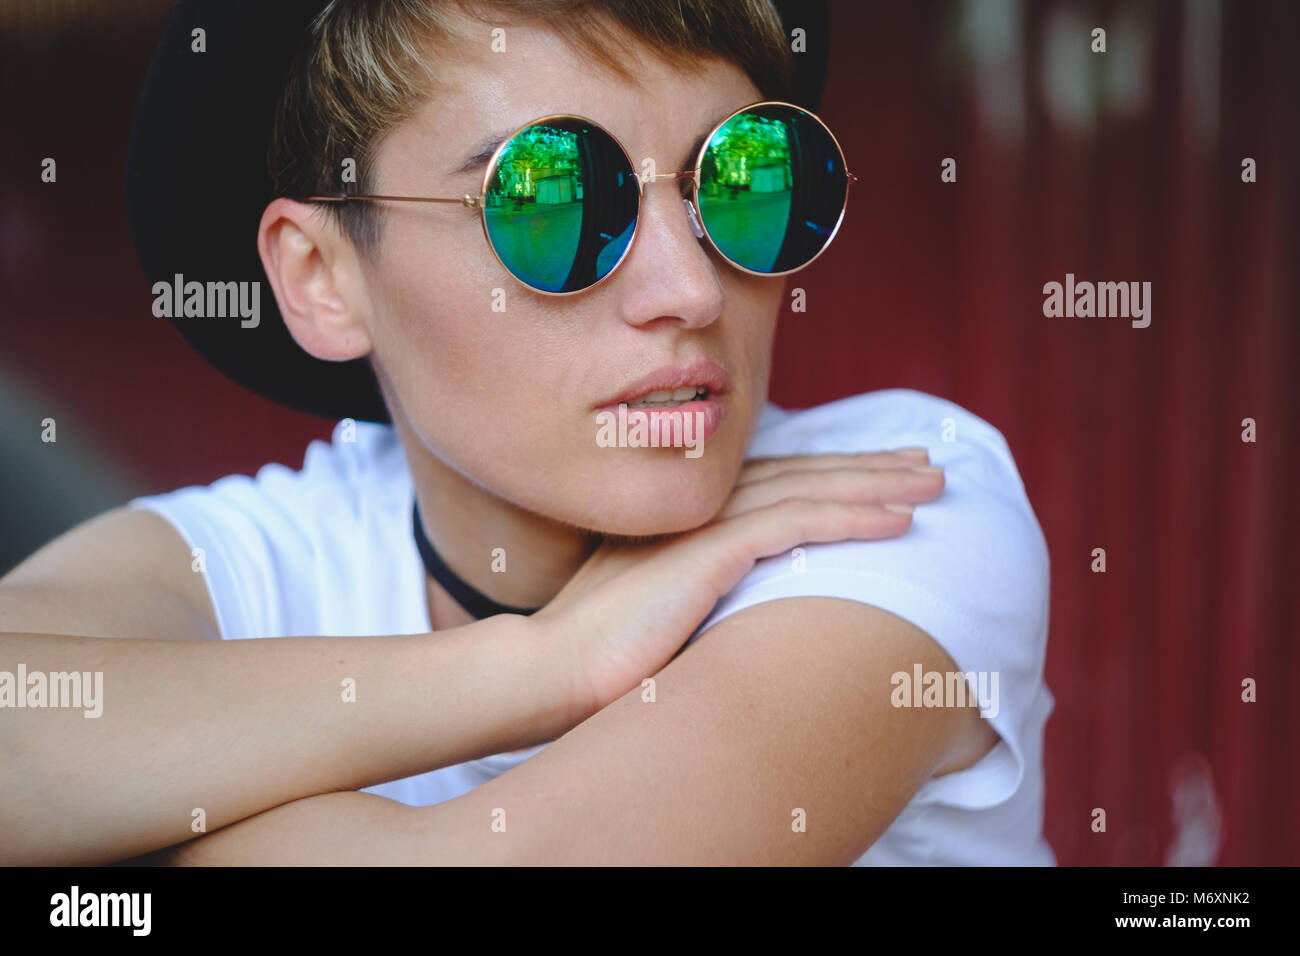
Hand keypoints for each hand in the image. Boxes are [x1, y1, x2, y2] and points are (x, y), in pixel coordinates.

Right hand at [533, 449, 944, 721]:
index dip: (829, 472)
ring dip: (876, 484)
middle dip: (868, 465)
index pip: (772, 482)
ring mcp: (700, 525)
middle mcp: (696, 509)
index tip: (880, 472)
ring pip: (807, 489)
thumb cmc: (596, 657)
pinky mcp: (707, 551)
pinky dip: (850, 517)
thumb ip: (699, 589)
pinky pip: (796, 524)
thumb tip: (750, 603)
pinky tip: (898, 520)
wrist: (548, 671)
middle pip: (799, 473)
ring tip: (934, 482)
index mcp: (684, 517)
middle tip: (925, 462)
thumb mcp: (655, 609)